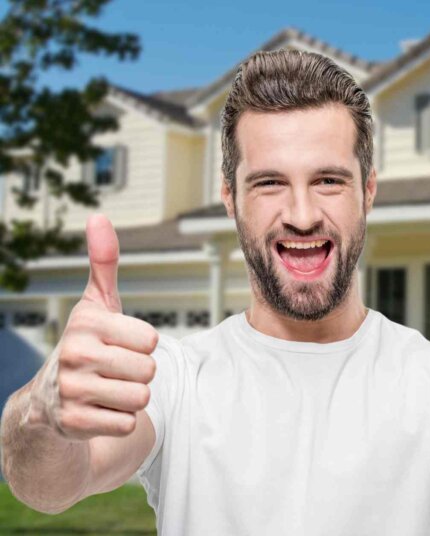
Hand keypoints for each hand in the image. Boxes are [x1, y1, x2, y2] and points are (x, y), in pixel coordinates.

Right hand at [23, 214, 158, 440]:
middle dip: (140, 374)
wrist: (46, 401)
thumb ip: (104, 263)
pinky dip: (120, 420)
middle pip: (150, 371)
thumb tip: (99, 217)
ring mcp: (72, 391)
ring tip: (107, 390)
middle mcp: (74, 356)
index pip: (151, 340)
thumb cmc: (86, 344)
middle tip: (113, 371)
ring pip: (141, 398)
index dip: (142, 345)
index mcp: (86, 325)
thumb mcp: (96, 304)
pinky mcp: (74, 423)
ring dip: (131, 397)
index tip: (119, 344)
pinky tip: (98, 410)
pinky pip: (127, 423)